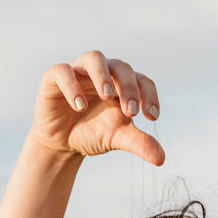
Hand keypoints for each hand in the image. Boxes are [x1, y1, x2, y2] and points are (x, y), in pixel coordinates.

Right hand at [27, 50, 164, 166]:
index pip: (142, 81)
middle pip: (121, 67)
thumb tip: (162, 159)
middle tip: (131, 112)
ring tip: (107, 96)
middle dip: (129, 88)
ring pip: (94, 58)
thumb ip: (139, 144)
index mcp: (122, 84)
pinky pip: (64, 71)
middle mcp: (103, 72)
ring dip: (103, 75)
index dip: (149, 96)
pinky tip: (80, 106)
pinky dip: (72, 86)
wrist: (61, 143)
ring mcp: (79, 71)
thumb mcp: (117, 138)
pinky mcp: (55, 77)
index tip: (151, 117)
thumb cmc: (93, 133)